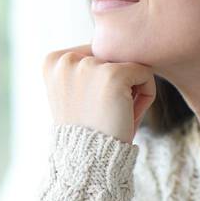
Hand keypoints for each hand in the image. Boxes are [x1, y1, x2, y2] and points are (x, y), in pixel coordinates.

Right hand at [42, 44, 156, 143]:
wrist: (87, 163)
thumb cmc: (88, 129)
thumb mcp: (76, 90)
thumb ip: (88, 64)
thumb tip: (123, 37)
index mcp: (53, 60)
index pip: (97, 52)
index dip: (100, 80)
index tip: (89, 106)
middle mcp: (66, 59)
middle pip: (113, 56)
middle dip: (117, 84)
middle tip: (103, 114)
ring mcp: (89, 66)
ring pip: (130, 64)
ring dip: (130, 91)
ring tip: (113, 115)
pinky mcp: (113, 75)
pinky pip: (146, 74)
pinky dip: (145, 96)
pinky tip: (126, 114)